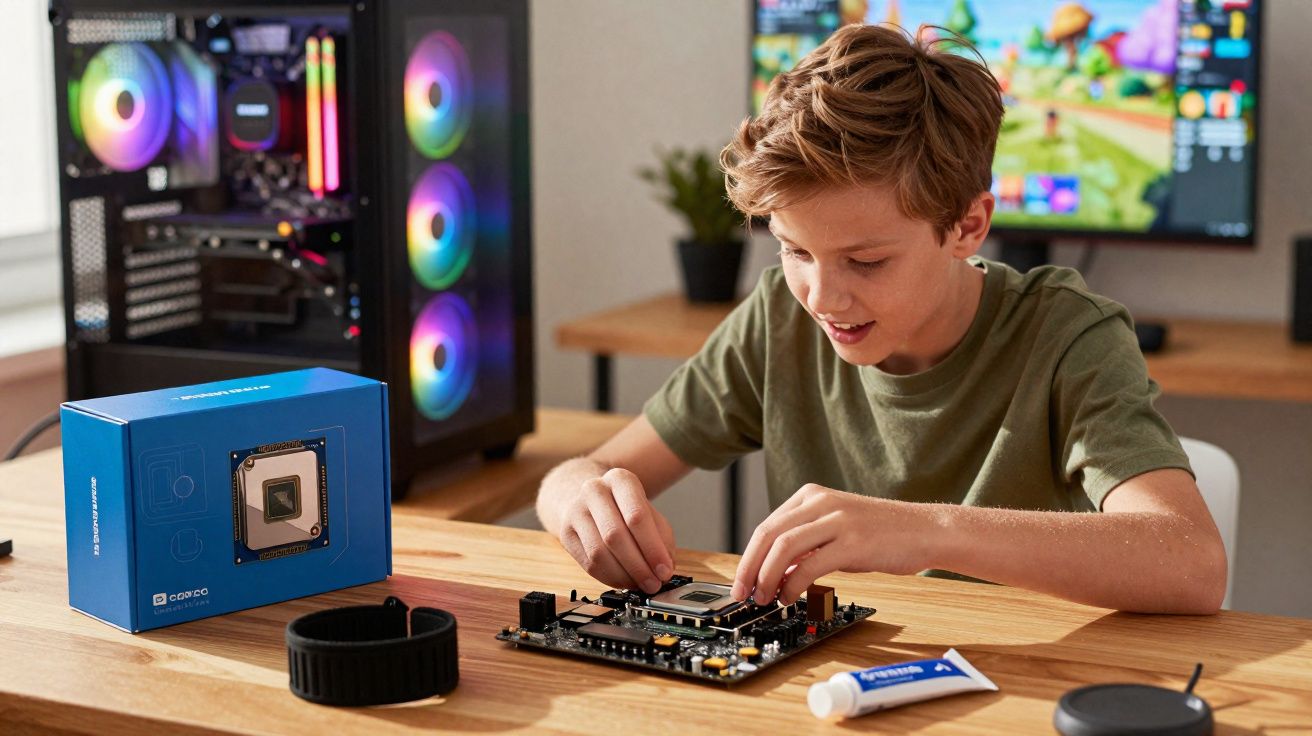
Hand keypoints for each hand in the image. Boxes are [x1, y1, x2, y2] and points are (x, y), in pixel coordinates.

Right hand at [557, 467, 676, 593]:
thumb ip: (661, 538)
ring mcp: (575, 511)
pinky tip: (623, 581)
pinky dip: (609, 578)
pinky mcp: (565, 533)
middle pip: (615, 535)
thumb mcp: (649, 512)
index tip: (664, 570)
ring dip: (623, 576)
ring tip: (640, 584)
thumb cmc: (624, 507)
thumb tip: (664, 569)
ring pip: (599, 553)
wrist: (588, 499)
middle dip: (638, 566)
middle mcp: (594, 490)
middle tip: (653, 583)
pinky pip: (588, 564)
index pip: (636, 516)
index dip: (652, 548)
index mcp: (620, 480)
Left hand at [730, 483, 934, 603]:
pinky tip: (791, 597)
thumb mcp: (836, 530)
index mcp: (812, 496)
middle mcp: (821, 502)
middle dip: (749, 568)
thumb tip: (774, 573)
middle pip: (768, 535)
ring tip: (765, 599)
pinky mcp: (853, 542)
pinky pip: (810, 565)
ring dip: (767, 577)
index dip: (748, 557)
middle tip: (743, 594)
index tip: (740, 581)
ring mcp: (837, 520)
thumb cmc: (882, 534)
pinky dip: (793, 584)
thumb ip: (806, 546)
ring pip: (784, 548)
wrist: (926, 530)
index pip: (767, 526)